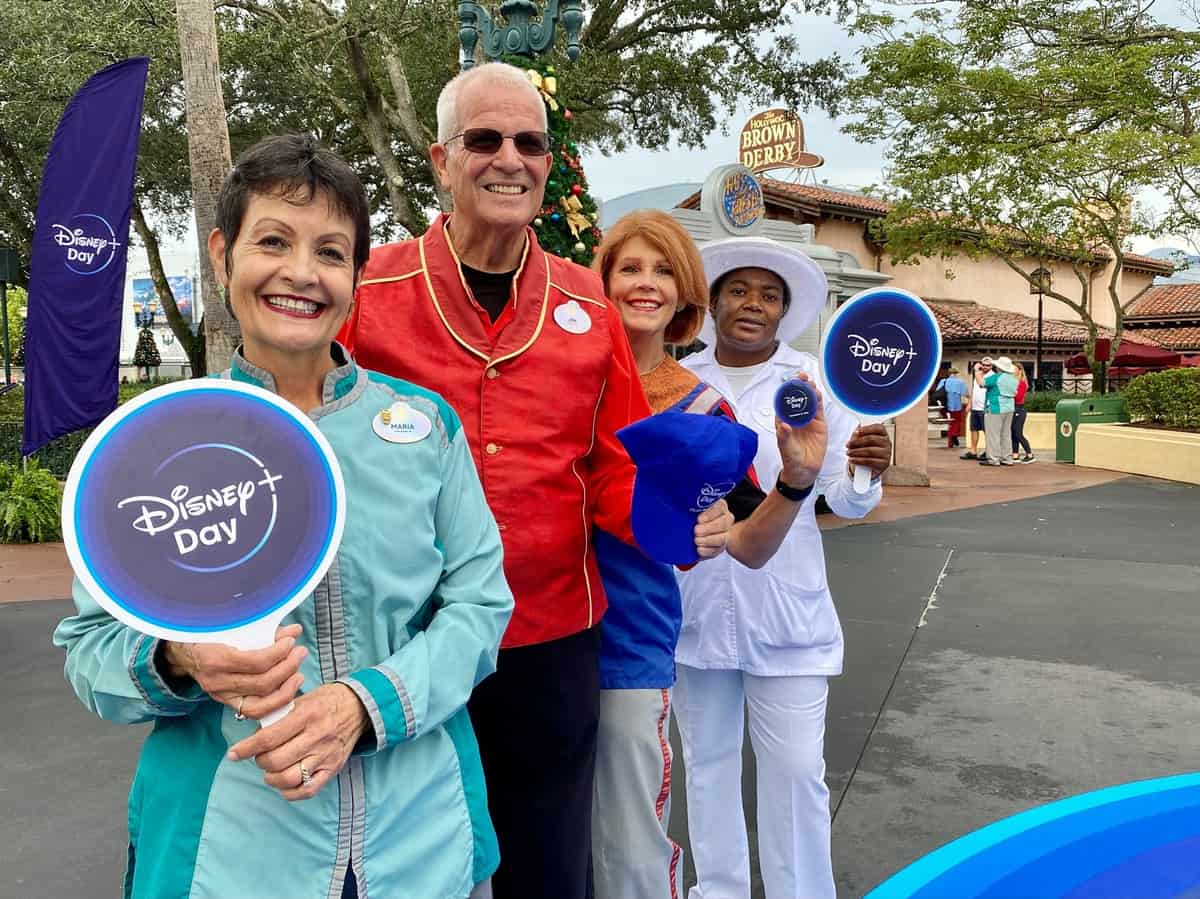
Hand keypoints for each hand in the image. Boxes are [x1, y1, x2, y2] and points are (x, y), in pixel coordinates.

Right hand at [161, 624, 305, 720]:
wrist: (181, 653)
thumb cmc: (207, 634)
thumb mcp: (229, 626)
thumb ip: (262, 630)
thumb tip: (294, 631)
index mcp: (215, 659)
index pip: (255, 662)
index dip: (279, 653)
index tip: (291, 640)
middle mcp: (217, 682)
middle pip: (262, 683)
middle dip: (287, 668)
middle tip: (300, 653)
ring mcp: (221, 697)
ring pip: (259, 706)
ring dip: (285, 691)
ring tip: (299, 675)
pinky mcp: (227, 704)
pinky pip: (254, 711)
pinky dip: (274, 703)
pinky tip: (287, 689)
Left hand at [226, 682, 367, 800]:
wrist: (359, 706)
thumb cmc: (324, 701)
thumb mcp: (301, 699)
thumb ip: (278, 715)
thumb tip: (252, 734)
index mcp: (307, 714)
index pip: (268, 738)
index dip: (246, 748)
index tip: (233, 754)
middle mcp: (317, 735)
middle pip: (276, 760)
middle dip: (260, 762)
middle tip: (259, 757)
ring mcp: (326, 755)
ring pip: (290, 778)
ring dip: (272, 778)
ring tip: (270, 771)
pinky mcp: (333, 768)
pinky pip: (308, 790)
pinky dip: (290, 792)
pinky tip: (284, 782)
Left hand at [693, 498, 733, 559]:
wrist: (692, 533)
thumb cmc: (691, 518)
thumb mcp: (690, 510)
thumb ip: (689, 508)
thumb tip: (676, 503)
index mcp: (719, 507)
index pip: (720, 507)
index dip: (710, 514)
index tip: (699, 519)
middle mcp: (725, 520)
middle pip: (723, 523)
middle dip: (709, 528)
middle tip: (696, 531)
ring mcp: (724, 534)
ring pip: (722, 538)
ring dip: (708, 540)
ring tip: (696, 540)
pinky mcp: (719, 548)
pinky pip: (717, 550)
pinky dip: (707, 550)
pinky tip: (699, 549)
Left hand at [774, 372, 827, 488]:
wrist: (804, 471)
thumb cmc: (791, 459)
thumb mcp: (786, 448)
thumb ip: (784, 437)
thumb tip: (783, 426)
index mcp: (783, 421)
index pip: (783, 403)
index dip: (786, 391)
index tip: (787, 383)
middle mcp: (795, 418)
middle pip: (797, 398)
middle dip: (798, 387)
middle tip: (801, 377)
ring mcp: (807, 420)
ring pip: (808, 401)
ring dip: (809, 390)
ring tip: (810, 382)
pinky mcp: (818, 424)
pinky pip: (818, 409)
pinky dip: (818, 401)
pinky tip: (818, 393)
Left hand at [846, 424, 891, 478]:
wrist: (870, 467)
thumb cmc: (866, 450)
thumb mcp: (862, 441)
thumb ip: (858, 436)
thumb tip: (855, 434)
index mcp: (883, 434)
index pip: (878, 428)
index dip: (867, 429)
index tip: (856, 432)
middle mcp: (887, 442)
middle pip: (872, 439)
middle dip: (857, 442)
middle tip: (848, 445)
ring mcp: (887, 453)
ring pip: (870, 451)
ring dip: (856, 452)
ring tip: (848, 453)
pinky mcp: (884, 463)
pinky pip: (870, 461)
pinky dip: (859, 460)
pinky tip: (852, 460)